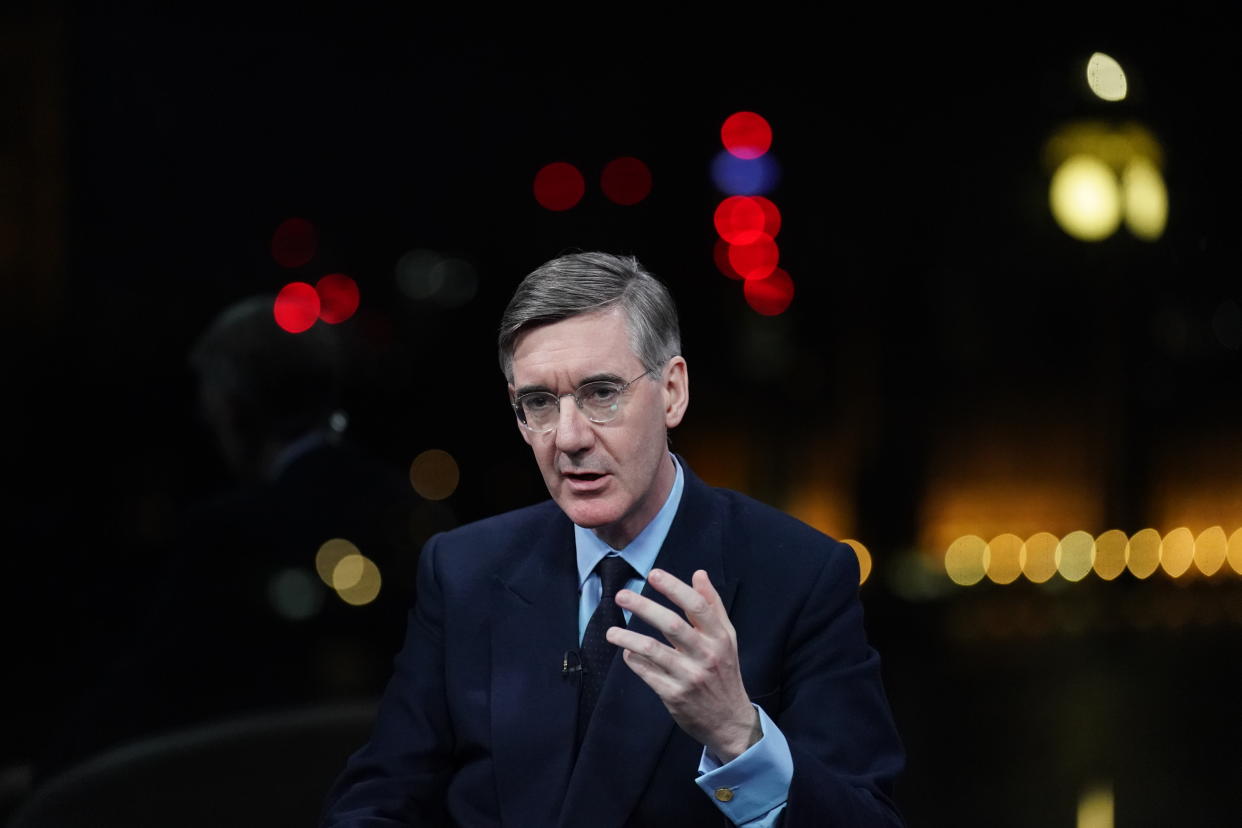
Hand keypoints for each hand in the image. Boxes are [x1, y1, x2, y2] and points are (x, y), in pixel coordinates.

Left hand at [606, 568, 760, 761]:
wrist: (730, 721)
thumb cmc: (725, 672)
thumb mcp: (727, 638)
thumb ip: (712, 605)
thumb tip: (699, 574)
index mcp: (719, 637)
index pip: (697, 606)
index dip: (674, 588)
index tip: (653, 574)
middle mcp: (706, 655)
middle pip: (672, 625)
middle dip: (644, 607)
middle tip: (622, 596)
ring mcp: (689, 676)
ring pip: (653, 650)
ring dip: (628, 637)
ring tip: (611, 631)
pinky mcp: (674, 695)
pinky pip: (647, 673)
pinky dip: (633, 660)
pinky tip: (626, 652)